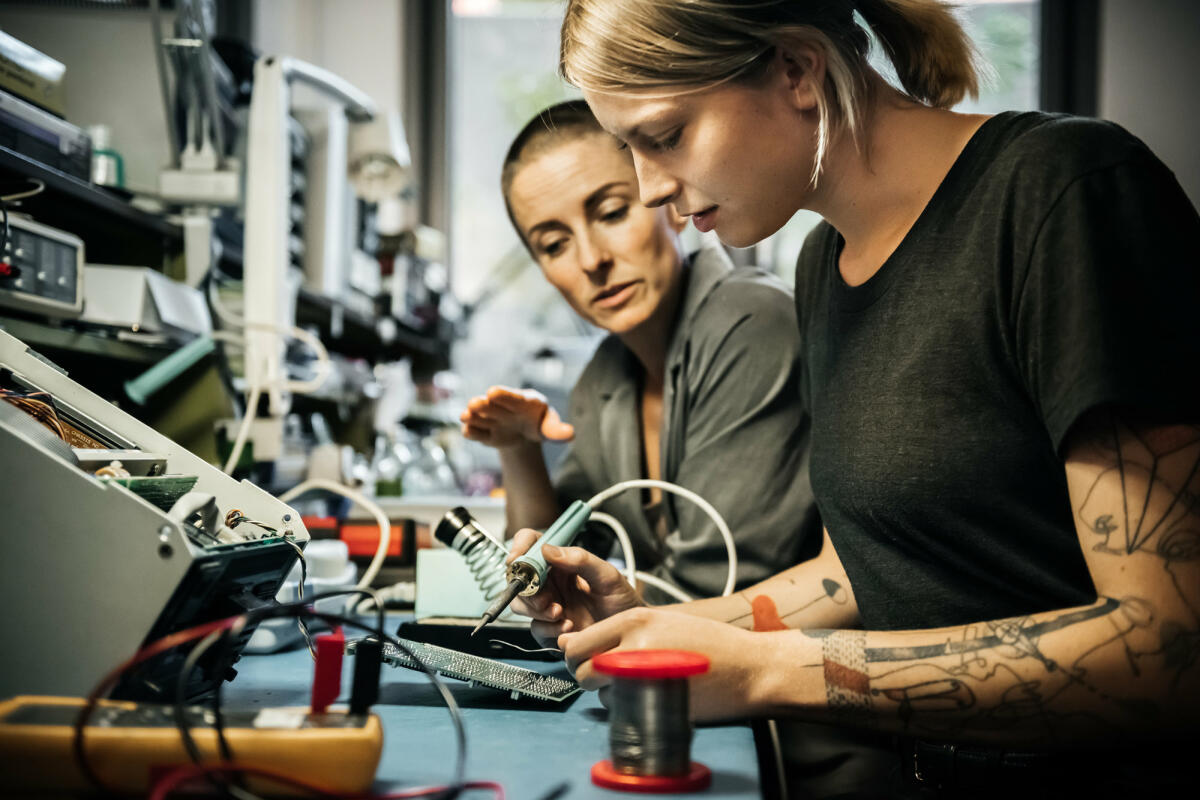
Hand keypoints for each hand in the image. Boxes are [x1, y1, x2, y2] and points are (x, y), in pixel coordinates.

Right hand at [459, 386, 573, 449]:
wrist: (525, 434)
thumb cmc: (539, 423)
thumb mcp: (549, 426)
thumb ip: (557, 430)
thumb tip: (570, 434)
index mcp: (523, 401)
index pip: (512, 397)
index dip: (503, 395)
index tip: (493, 392)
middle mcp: (504, 408)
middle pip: (492, 405)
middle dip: (483, 405)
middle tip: (474, 404)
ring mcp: (493, 419)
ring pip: (481, 416)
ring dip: (473, 416)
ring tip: (465, 416)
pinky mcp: (486, 433)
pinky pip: (477, 432)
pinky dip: (472, 431)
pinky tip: (467, 431)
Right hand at [506, 530, 642, 646]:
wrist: (630, 634)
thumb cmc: (624, 602)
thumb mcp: (608, 576)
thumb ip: (581, 560)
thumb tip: (549, 550)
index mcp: (562, 562)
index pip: (532, 545)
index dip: (520, 547)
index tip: (518, 558)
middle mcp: (552, 582)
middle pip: (519, 577)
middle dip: (526, 587)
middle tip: (544, 597)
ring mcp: (549, 605)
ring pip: (521, 603)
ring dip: (536, 609)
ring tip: (560, 613)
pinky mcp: (550, 629)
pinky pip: (536, 628)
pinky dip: (549, 629)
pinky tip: (568, 628)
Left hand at [559, 607, 781, 722]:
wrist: (749, 668)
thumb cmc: (708, 643)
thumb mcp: (661, 623)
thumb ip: (617, 632)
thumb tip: (570, 643)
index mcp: (633, 620)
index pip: (577, 644)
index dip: (577, 657)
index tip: (588, 660)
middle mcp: (632, 645)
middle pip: (581, 670)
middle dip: (587, 677)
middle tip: (606, 676)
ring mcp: (643, 677)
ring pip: (598, 692)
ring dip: (608, 691)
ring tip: (637, 682)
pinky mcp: (656, 703)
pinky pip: (620, 709)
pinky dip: (626, 706)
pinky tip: (650, 695)